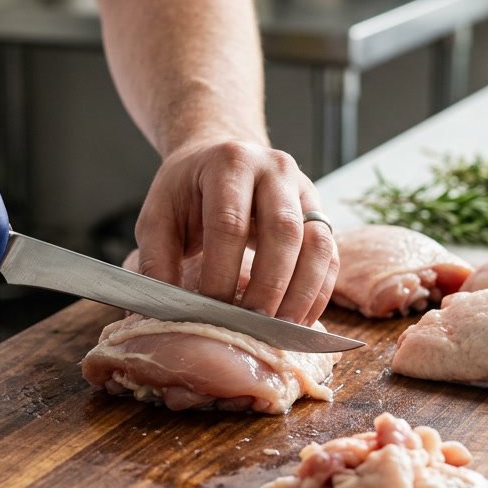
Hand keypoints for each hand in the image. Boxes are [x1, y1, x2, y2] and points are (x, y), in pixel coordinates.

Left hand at [134, 140, 338, 324]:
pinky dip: (319, 292)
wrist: (219, 157)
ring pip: (317, 243)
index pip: (230, 222)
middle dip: (268, 286)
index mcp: (230, 162)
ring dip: (301, 293)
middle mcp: (275, 168)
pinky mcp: (320, 212)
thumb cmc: (187, 192)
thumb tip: (163, 312)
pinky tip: (298, 320)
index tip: (210, 309)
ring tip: (278, 330)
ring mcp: (304, 188)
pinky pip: (330, 255)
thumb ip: (156, 261)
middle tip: (250, 326)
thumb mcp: (158, 217)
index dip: (221, 271)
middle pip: (283, 231)